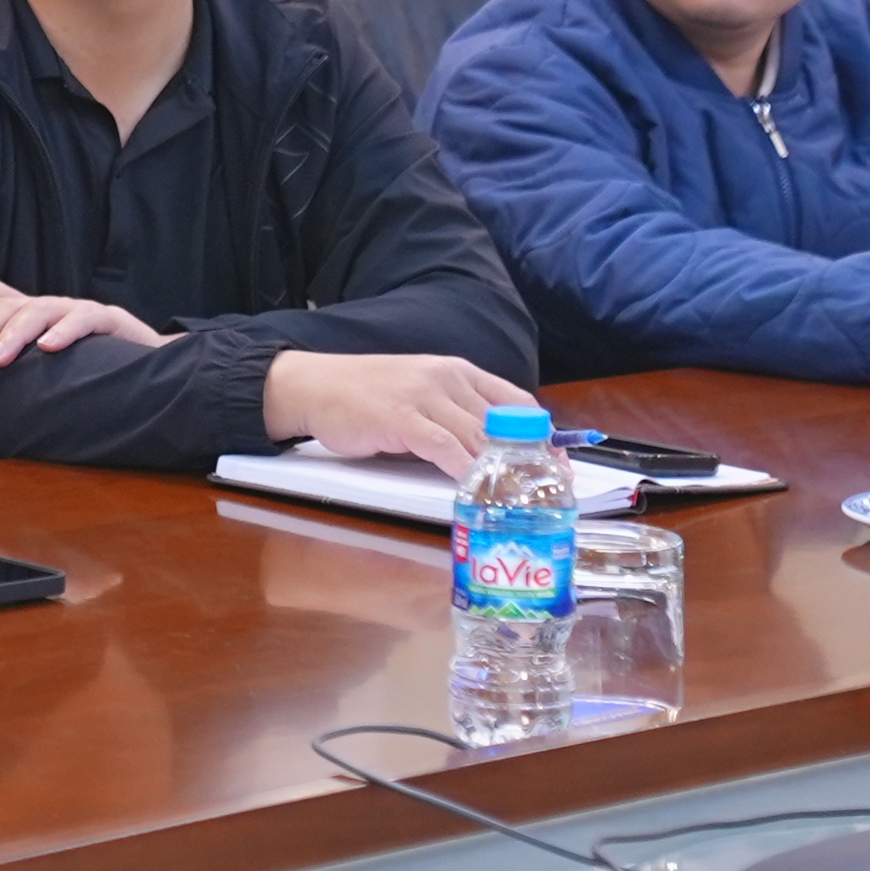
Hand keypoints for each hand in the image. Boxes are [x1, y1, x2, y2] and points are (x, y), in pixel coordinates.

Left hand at [0, 279, 163, 366]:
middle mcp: (53, 308)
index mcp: (33, 315)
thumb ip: (15, 372)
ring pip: (41, 310)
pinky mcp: (113, 322)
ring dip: (14, 334)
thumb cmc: (88, 372)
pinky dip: (65, 332)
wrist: (152, 370)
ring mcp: (81, 311)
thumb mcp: (44, 370)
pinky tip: (49, 348)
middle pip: (10, 305)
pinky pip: (86, 319)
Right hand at [260, 351, 534, 477]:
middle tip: (545, 491)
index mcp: (457, 371)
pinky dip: (465, 471)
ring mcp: (424, 396)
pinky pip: (445, 448)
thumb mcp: (419, 392)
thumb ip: (454, 412)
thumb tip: (489, 449)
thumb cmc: (363, 394)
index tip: (558, 463)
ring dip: (500, 472)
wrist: (312, 385)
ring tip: (518, 500)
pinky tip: (475, 490)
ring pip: (478, 438)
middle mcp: (447, 378)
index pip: (517, 401)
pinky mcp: (402, 418)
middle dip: (529, 460)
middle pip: (504, 423)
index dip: (543, 434)